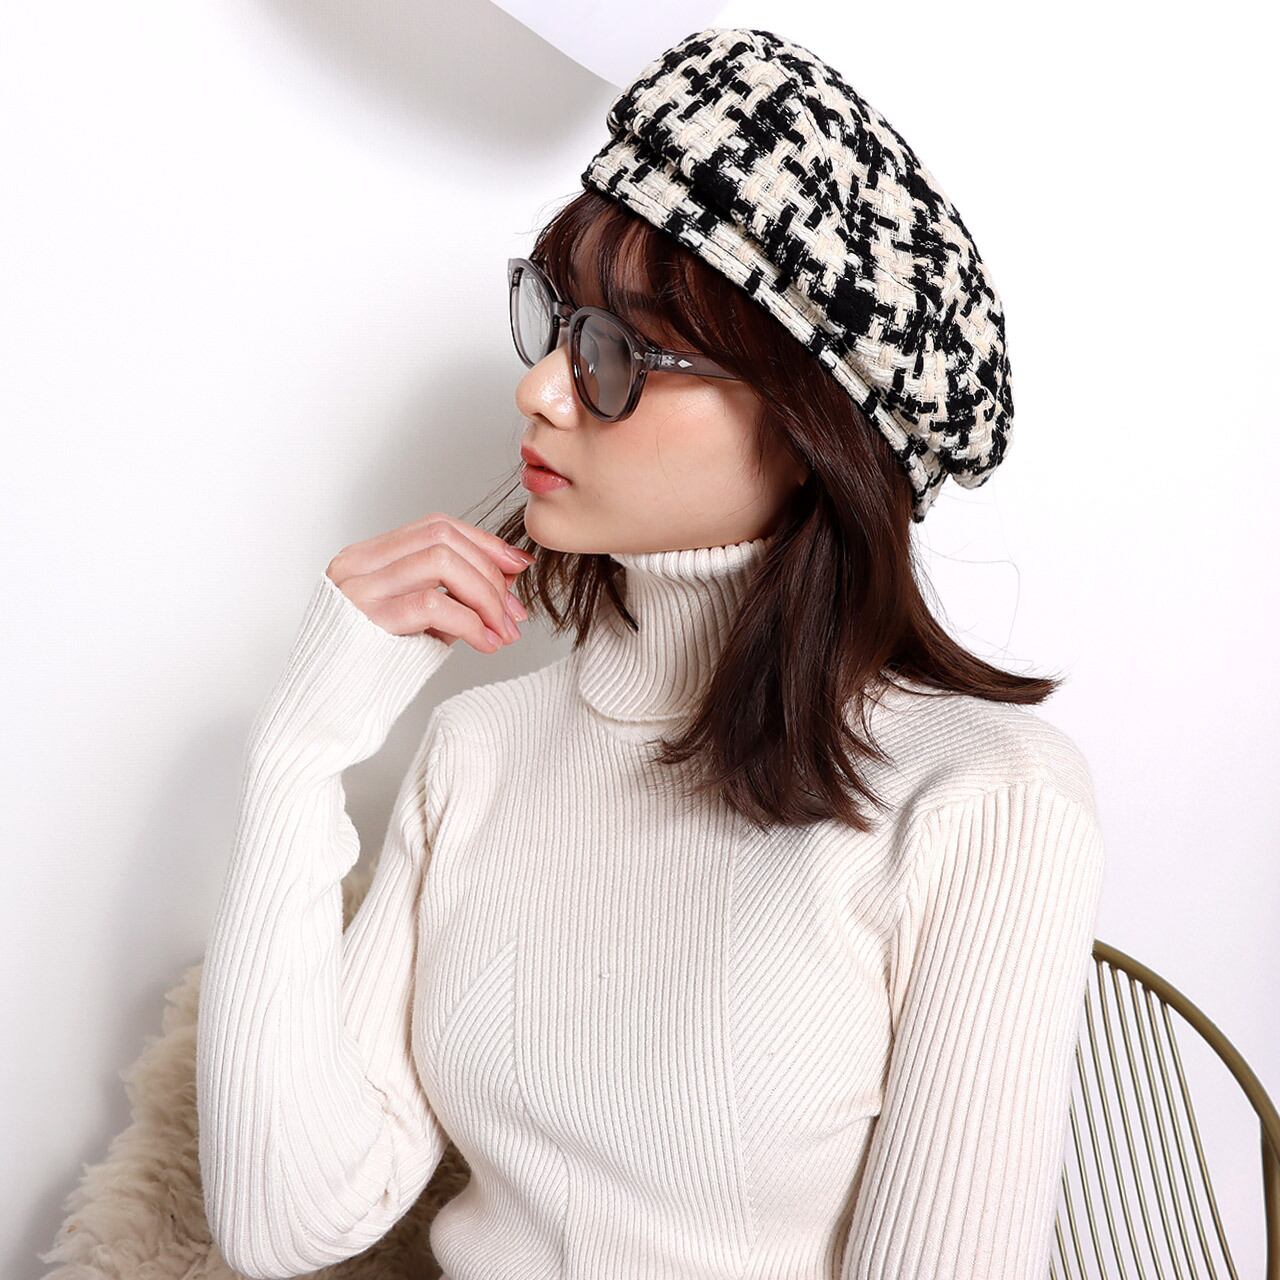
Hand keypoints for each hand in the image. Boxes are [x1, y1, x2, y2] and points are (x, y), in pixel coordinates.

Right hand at [325, 513, 532, 653]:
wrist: (325, 715)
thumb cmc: (374, 671)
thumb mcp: (420, 623)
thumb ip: (455, 596)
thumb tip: (509, 575)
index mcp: (367, 558)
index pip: (435, 526)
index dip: (483, 542)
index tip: (518, 565)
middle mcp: (358, 564)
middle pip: (442, 536)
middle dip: (490, 571)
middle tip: (514, 612)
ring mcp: (358, 588)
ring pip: (441, 561)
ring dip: (485, 595)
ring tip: (502, 630)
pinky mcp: (366, 619)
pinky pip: (432, 604)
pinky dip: (470, 622)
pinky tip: (485, 643)